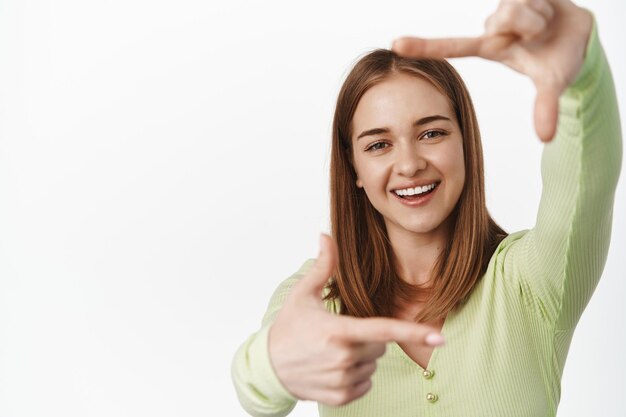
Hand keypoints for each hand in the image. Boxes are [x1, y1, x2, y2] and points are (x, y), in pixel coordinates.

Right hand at [268, 234, 444, 406]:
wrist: (268, 367)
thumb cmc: (288, 327)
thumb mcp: (303, 295)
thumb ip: (323, 266)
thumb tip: (325, 235)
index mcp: (338, 331)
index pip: (383, 330)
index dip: (413, 331)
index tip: (439, 334)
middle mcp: (343, 358)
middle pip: (380, 347)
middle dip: (367, 340)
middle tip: (339, 335)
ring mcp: (342, 380)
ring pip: (373, 366)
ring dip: (361, 359)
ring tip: (331, 352)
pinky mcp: (340, 397)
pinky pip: (365, 384)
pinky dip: (355, 377)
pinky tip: (332, 368)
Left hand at [391, 0, 592, 141]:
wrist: (582, 35)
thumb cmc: (557, 60)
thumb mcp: (551, 83)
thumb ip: (545, 107)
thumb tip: (547, 138)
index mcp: (490, 47)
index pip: (453, 47)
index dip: (425, 46)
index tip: (395, 45)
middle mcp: (493, 26)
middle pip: (501, 21)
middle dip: (527, 27)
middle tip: (538, 36)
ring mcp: (505, 6)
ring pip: (516, 7)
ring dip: (539, 17)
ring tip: (544, 25)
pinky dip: (546, 3)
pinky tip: (548, 10)